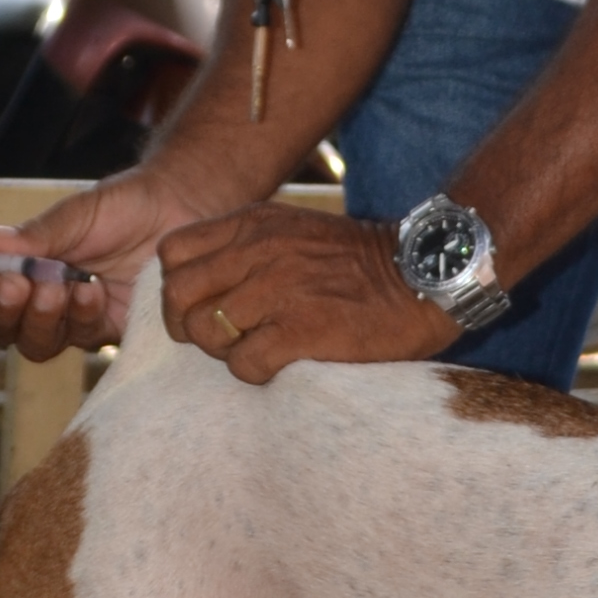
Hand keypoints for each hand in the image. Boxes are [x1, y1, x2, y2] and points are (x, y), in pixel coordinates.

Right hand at [0, 165, 209, 359]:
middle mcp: (48, 299)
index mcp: (30, 268)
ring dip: (43, 317)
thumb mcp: (77, 214)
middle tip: (17, 284)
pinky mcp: (115, 331)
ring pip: (43, 343)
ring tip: (58, 287)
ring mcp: (80, 319)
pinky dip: (83, 317)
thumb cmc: (124, 206)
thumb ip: (37, 234)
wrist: (179, 207)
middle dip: (7, 310)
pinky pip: (87, 339)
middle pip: (9, 329)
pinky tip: (93, 292)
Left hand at [156, 201, 447, 378]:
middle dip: (190, 325)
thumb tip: (204, 283)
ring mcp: (278, 289)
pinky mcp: (301, 329)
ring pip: (205, 332)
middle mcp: (258, 251)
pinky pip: (244, 363)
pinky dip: (255, 373)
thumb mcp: (295, 231)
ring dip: (224, 351)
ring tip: (256, 351)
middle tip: (220, 339)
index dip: (178, 287)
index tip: (203, 304)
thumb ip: (248, 246)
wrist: (425, 274)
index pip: (172, 253)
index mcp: (253, 224)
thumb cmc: (360, 262)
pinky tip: (281, 365)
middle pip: (178, 296)